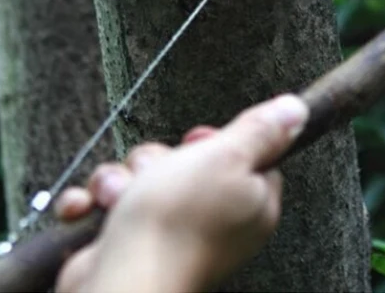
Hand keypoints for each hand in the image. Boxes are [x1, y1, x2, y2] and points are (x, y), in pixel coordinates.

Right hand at [55, 94, 308, 292]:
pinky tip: (88, 210)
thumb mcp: (227, 156)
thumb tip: (296, 109)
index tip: (198, 143)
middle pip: (184, 160)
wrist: (120, 281)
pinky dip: (92, 205)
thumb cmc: (176, 218)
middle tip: (153, 175)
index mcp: (248, 202)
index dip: (216, 143)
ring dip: (118, 181)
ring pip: (140, 177)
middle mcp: (212, 220)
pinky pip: (107, 204)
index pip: (242, 156)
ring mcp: (167, 233)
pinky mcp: (127, 241)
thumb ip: (261, 131)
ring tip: (116, 200)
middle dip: (155, 160)